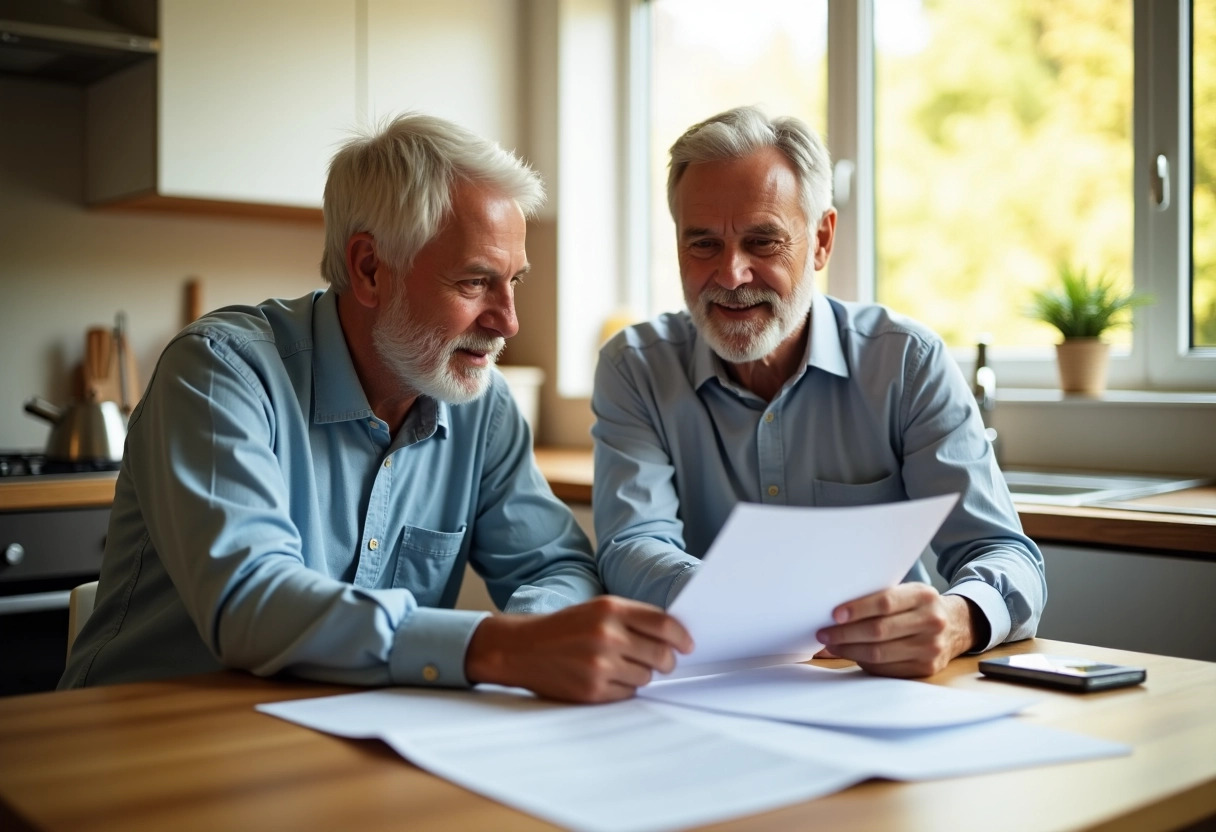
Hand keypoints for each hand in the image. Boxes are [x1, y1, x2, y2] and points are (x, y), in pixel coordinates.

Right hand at [464, 596, 693, 702]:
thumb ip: (632, 618)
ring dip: (642, 674)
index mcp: (610, 609)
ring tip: (620, 666)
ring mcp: (600, 665)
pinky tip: (607, 678)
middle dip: (666, 661)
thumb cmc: (563, 628)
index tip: (687, 644)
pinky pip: (628, 694)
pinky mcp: (593, 690)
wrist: (520, 649)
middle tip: (661, 661)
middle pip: (661, 655)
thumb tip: (673, 636)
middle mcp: (607, 635)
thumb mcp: (596, 609)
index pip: (664, 625)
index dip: (682, 637)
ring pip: (647, 677)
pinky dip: (624, 688)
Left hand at [815, 584, 980, 677]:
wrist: (955, 626)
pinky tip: (851, 655)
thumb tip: (834, 613)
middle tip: (823, 633)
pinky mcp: (927, 668)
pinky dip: (864, 663)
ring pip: (880, 653)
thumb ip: (877, 599)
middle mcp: (931, 621)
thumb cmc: (918, 607)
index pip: (885, 602)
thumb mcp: (906, 593)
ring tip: (831, 645)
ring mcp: (931, 647)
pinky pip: (887, 669)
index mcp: (923, 595)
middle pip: (879, 630)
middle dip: (846, 633)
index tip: (834, 615)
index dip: (857, 609)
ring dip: (849, 650)